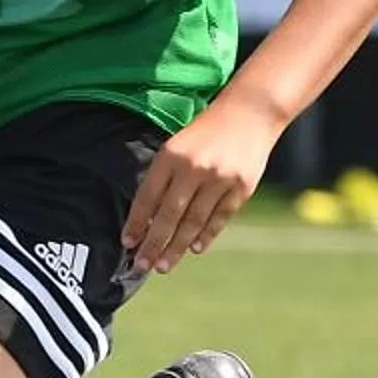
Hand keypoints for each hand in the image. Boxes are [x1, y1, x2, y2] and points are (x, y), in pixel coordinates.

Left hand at [123, 95, 285, 271]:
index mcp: (171, 155)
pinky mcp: (242, 186)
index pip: (148, 196)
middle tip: (141, 265)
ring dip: (176, 246)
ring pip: (194, 221)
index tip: (127, 243)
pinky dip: (206, 235)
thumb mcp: (177, 146)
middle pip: (169, 214)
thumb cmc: (206, 133)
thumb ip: (164, 178)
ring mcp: (220, 178)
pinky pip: (219, 217)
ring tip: (163, 265)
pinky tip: (194, 248)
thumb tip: (147, 220)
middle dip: (153, 243)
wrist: (250, 112)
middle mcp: (194, 167)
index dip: (136, 222)